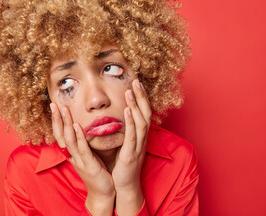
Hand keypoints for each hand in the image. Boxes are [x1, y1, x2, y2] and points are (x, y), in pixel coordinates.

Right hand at [50, 103, 114, 215]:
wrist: (103, 192)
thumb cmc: (97, 172)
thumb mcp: (88, 156)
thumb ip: (84, 144)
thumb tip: (83, 129)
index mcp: (72, 153)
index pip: (60, 134)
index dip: (56, 121)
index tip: (55, 106)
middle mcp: (73, 156)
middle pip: (60, 135)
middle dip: (57, 119)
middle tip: (54, 104)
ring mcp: (79, 160)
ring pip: (69, 140)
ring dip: (65, 124)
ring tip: (64, 110)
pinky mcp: (89, 165)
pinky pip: (82, 149)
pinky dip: (78, 137)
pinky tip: (76, 126)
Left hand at [112, 79, 151, 214]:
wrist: (124, 185)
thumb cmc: (123, 164)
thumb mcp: (126, 144)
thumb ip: (125, 130)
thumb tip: (120, 116)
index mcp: (140, 136)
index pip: (143, 113)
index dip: (141, 98)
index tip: (136, 83)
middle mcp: (142, 139)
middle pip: (145, 113)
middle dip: (141, 97)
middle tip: (136, 81)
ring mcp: (138, 146)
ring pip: (140, 122)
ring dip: (136, 105)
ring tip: (130, 91)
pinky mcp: (131, 154)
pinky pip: (133, 136)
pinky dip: (131, 122)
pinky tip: (127, 110)